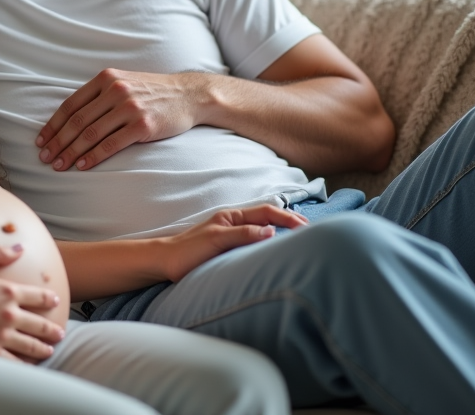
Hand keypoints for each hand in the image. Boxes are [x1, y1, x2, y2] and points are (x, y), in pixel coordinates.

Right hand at [0, 244, 63, 362]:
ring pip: (29, 345)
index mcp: (6, 291)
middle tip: (58, 333)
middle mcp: (8, 314)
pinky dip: (23, 365)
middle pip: (38, 324)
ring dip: (42, 348)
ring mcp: (0, 335)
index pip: (36, 296)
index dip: (48, 299)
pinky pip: (12, 363)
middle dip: (51, 329)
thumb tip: (19, 247)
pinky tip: (27, 367)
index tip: (55, 301)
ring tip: (48, 351)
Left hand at [37, 69, 202, 170]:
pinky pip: (111, 144)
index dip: (53, 125)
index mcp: (106, 79)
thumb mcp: (124, 82)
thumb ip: (100, 94)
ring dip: (70, 152)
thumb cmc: (154, 92)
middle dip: (57, 142)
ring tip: (58, 165)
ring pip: (90, 133)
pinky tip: (82, 165)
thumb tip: (72, 116)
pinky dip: (93, 156)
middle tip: (44, 158)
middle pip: (77, 121)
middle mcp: (115, 90)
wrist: (190, 95)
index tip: (41, 141)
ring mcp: (129, 108)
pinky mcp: (142, 125)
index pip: (71, 105)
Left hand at [159, 205, 308, 280]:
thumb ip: (243, 234)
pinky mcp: (228, 248)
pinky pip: (254, 241)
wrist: (164, 262)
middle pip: (267, 217)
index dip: (286, 217)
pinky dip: (269, 241)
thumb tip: (272, 231)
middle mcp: (233, 223)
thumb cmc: (186, 251)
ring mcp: (231, 235)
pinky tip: (276, 249)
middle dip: (289, 220)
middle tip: (310, 230)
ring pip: (262, 228)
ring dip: (281, 230)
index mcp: (231, 216)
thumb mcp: (216, 240)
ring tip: (300, 237)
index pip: (266, 212)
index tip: (305, 226)